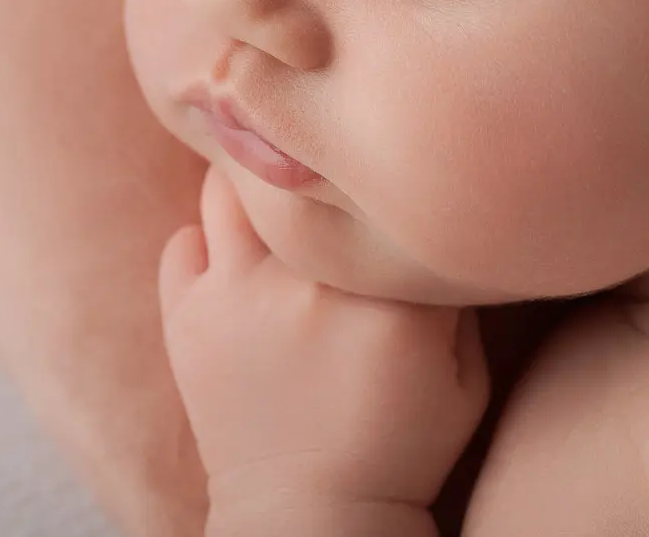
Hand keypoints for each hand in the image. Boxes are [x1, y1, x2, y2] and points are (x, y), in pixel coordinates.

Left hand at [158, 165, 488, 533]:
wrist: (312, 517)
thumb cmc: (401, 447)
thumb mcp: (465, 375)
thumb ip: (451, 294)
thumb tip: (425, 218)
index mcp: (392, 297)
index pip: (386, 188)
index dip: (388, 168)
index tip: (390, 163)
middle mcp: (309, 282)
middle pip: (302, 168)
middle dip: (314, 155)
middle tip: (325, 149)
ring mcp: (240, 297)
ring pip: (232, 187)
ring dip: (255, 186)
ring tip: (276, 195)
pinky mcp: (189, 322)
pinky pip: (183, 243)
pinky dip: (206, 240)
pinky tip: (235, 256)